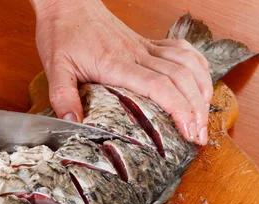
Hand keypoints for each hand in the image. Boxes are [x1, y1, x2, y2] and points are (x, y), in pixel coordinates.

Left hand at [29, 0, 212, 144]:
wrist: (68, 5)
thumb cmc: (62, 34)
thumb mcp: (55, 67)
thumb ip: (62, 95)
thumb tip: (72, 122)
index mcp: (116, 63)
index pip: (158, 86)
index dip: (179, 108)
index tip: (189, 131)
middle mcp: (137, 54)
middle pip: (180, 78)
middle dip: (196, 109)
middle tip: (200, 135)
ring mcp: (145, 47)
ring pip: (186, 64)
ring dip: (202, 89)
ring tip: (204, 116)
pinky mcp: (147, 43)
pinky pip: (181, 50)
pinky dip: (197, 66)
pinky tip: (202, 83)